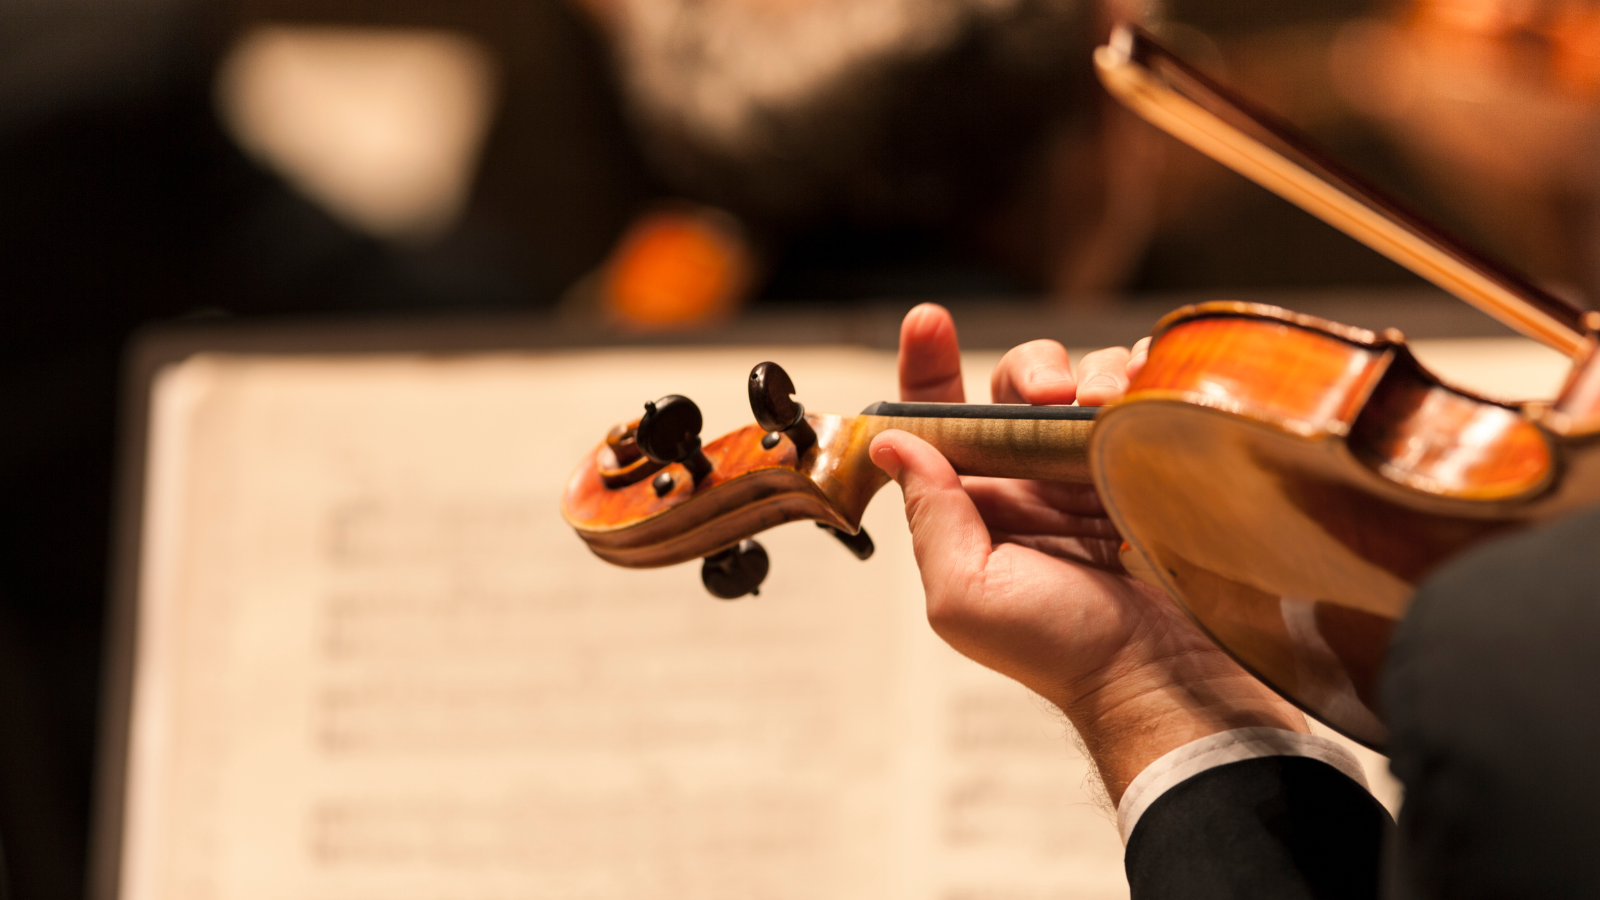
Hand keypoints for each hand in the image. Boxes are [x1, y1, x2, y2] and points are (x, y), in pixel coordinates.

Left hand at [875, 303, 1306, 802]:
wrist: (1161, 676)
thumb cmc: (1061, 650)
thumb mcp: (964, 594)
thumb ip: (928, 516)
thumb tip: (893, 442)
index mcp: (975, 505)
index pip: (940, 419)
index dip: (929, 365)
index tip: (928, 322)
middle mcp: (1031, 479)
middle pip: (1018, 384)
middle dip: (1032, 369)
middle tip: (1054, 393)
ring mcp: (1095, 468)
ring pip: (1085, 379)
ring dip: (1094, 374)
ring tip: (1107, 406)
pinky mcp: (1153, 464)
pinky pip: (1146, 395)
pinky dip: (1145, 377)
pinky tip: (1145, 394)